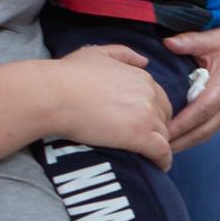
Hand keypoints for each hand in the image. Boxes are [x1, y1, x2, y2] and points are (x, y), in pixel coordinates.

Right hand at [49, 44, 172, 168]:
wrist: (54, 95)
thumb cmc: (68, 74)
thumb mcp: (97, 53)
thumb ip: (124, 54)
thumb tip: (144, 61)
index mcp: (142, 77)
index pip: (159, 98)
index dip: (152, 111)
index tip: (143, 121)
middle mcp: (149, 95)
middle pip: (165, 116)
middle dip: (157, 127)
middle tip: (144, 139)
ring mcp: (146, 116)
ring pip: (164, 134)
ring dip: (158, 144)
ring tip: (149, 155)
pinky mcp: (140, 136)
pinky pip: (162, 151)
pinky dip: (163, 160)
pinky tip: (159, 166)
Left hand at [163, 16, 219, 148]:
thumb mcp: (210, 38)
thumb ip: (189, 41)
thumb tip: (168, 43)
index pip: (201, 110)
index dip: (182, 124)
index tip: (161, 132)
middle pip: (203, 130)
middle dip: (180, 141)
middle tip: (155, 149)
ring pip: (205, 135)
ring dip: (184, 144)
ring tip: (160, 151)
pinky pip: (207, 132)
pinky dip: (190, 139)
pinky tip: (173, 143)